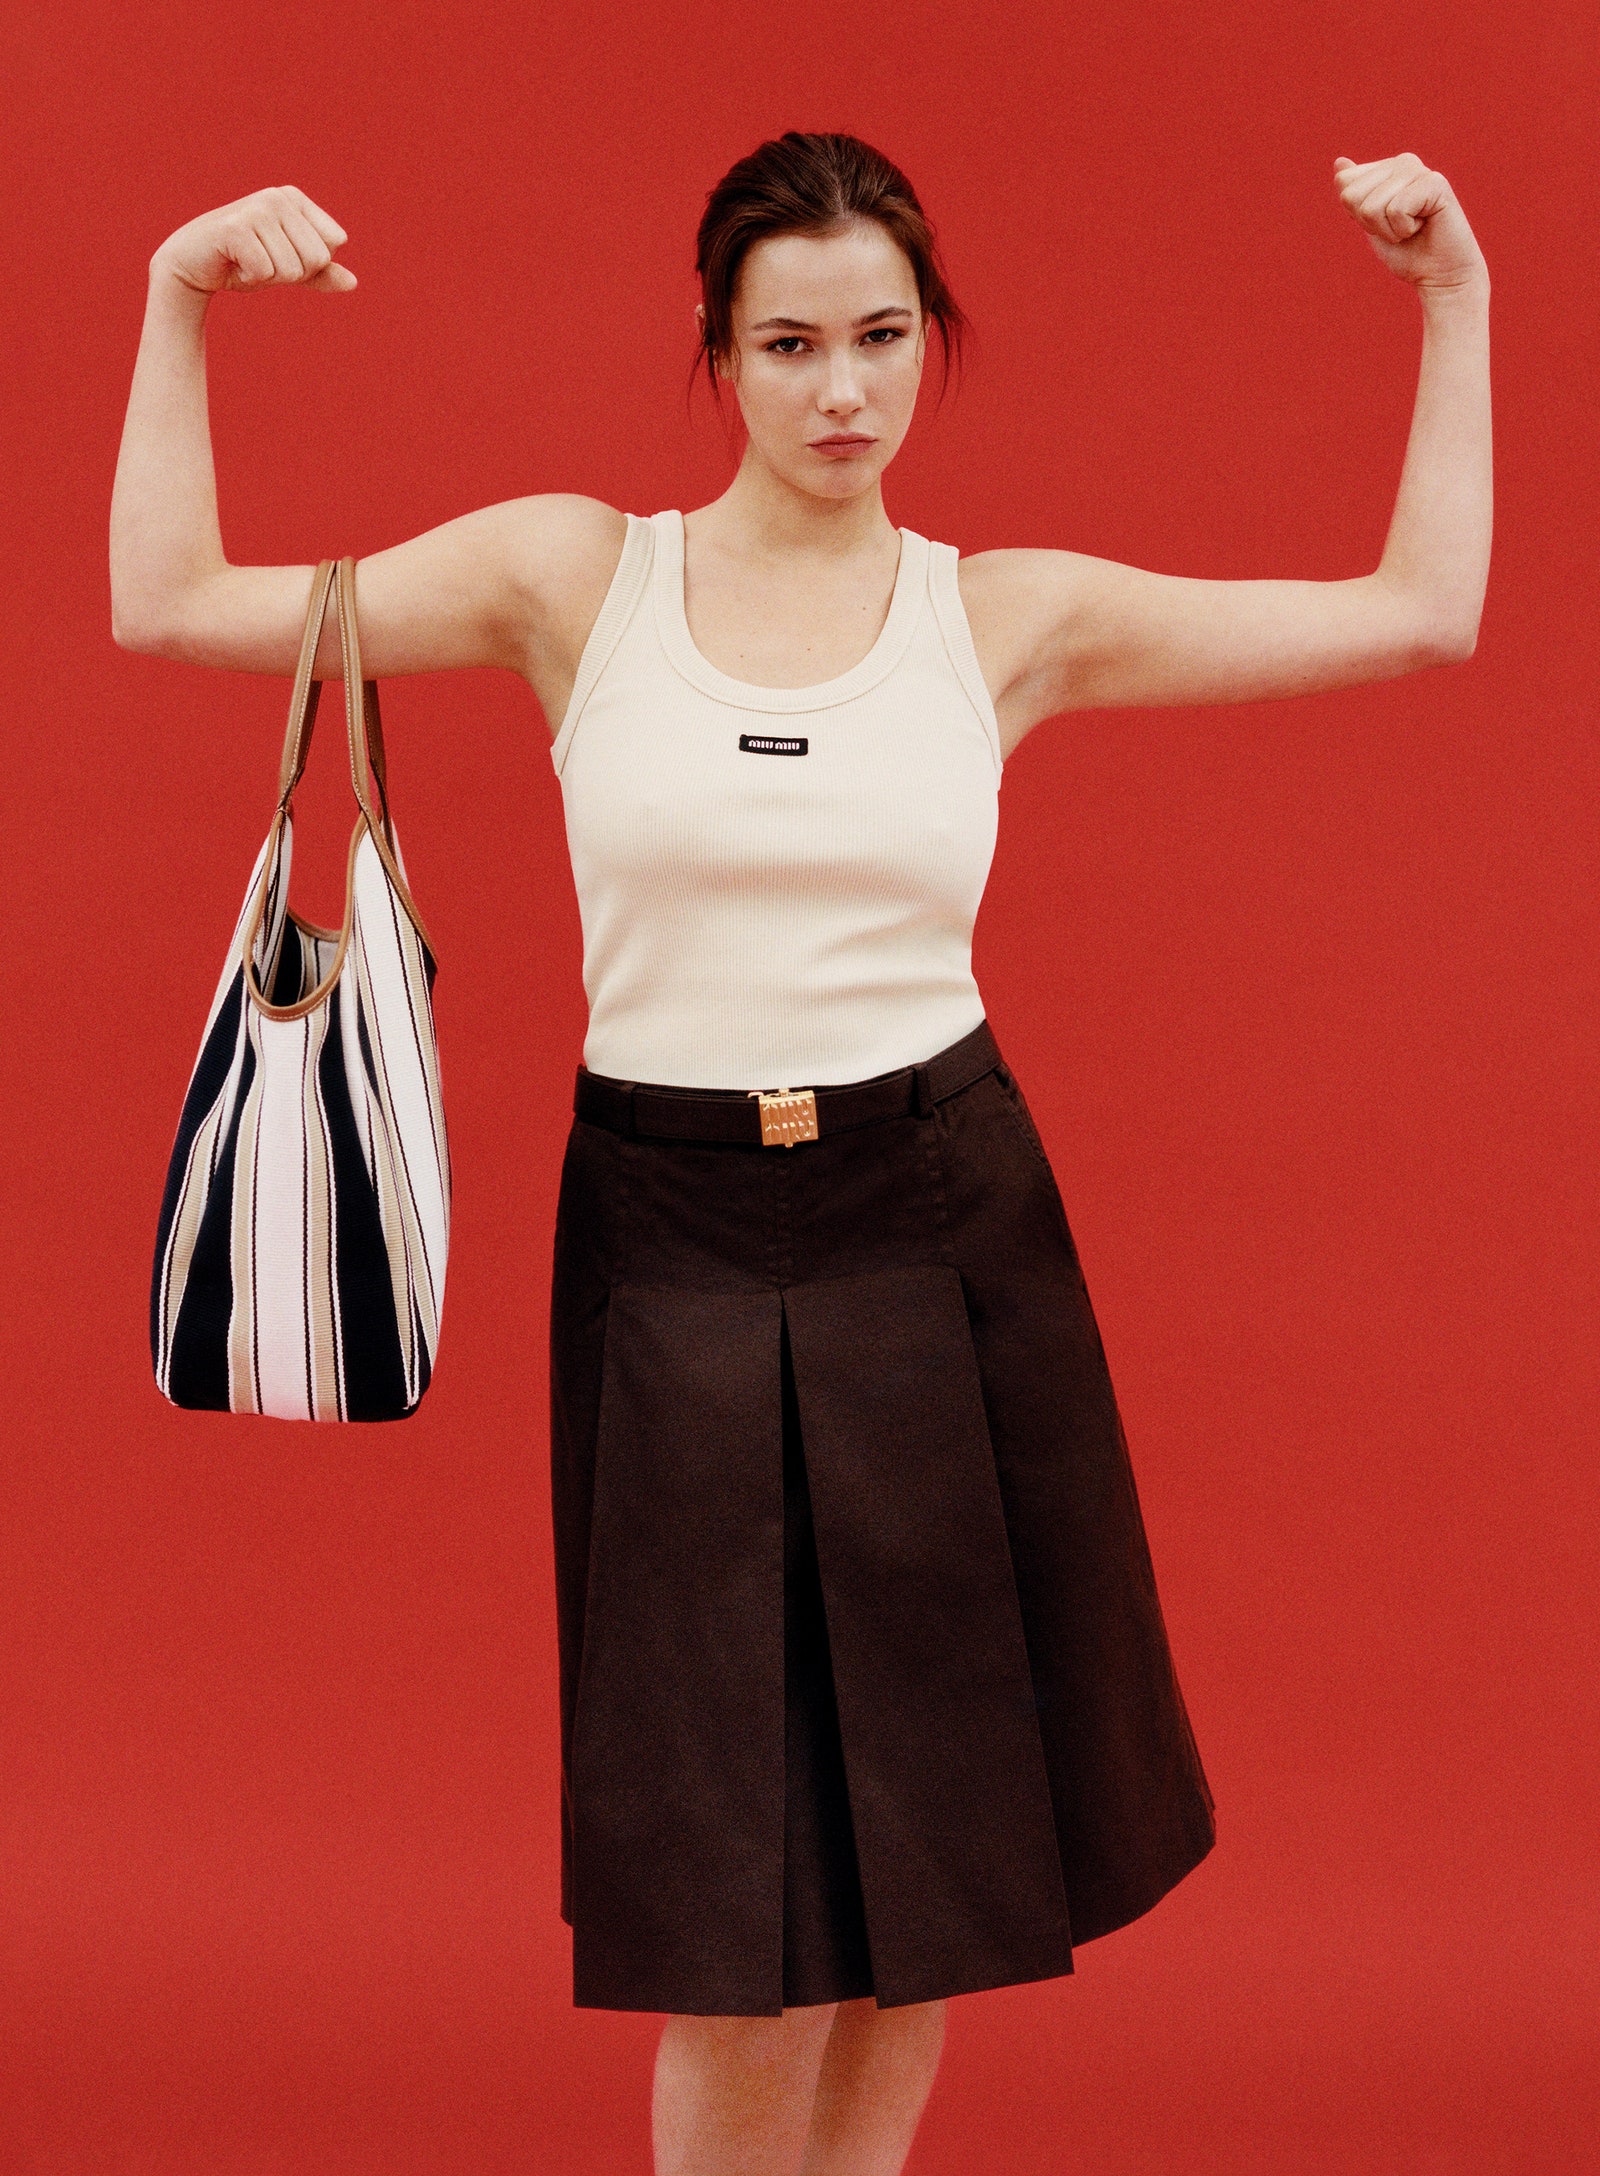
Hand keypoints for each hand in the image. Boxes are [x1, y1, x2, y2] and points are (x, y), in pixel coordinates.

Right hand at [150, 186, 355, 296]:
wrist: (194, 265)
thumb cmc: (244, 263)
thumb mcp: (288, 269)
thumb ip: (321, 275)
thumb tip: (353, 282)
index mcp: (295, 199)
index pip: (333, 245)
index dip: (309, 263)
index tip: (279, 253)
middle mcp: (278, 197)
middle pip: (316, 258)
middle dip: (291, 273)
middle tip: (262, 260)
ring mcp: (257, 209)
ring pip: (292, 269)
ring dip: (268, 276)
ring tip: (247, 260)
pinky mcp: (236, 228)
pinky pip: (266, 273)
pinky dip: (250, 278)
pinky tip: (234, 263)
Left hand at [1334, 153, 1486, 292]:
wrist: (1440, 274)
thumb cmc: (1407, 251)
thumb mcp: (1371, 224)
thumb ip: (1355, 195)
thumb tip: (1339, 162)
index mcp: (1387, 168)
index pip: (1344, 183)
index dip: (1357, 215)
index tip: (1384, 224)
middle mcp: (1403, 162)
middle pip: (1352, 195)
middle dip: (1370, 224)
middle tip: (1399, 229)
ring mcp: (1420, 170)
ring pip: (1371, 206)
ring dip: (1389, 231)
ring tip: (1412, 229)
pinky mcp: (1435, 183)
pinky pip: (1396, 210)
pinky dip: (1404, 230)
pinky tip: (1424, 226)